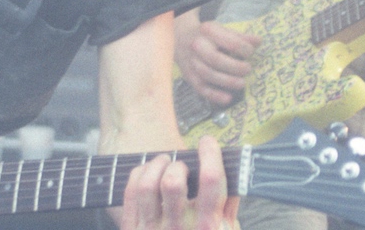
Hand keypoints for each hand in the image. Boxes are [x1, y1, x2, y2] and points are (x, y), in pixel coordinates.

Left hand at [118, 135, 236, 229]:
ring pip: (147, 185)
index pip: (211, 180)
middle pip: (174, 181)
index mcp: (208, 227)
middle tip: (182, 163)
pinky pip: (130, 194)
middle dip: (179, 164)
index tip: (208, 143)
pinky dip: (138, 175)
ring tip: (163, 162)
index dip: (210, 153)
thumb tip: (234, 176)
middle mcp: (180, 228)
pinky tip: (147, 172)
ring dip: (156, 165)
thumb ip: (229, 208)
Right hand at [175, 18, 259, 105]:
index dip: (244, 49)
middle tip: (248, 69)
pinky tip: (228, 99)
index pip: (230, 41)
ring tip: (242, 83)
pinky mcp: (189, 76)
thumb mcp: (222, 30)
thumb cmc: (207, 36)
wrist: (181, 39)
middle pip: (216, 59)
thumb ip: (240, 37)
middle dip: (235, 67)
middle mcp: (197, 46)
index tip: (250, 53)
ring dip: (227, 81)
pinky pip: (201, 88)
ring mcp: (191, 62)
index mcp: (208, 30)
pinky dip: (214, 95)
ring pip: (208, 75)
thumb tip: (258, 41)